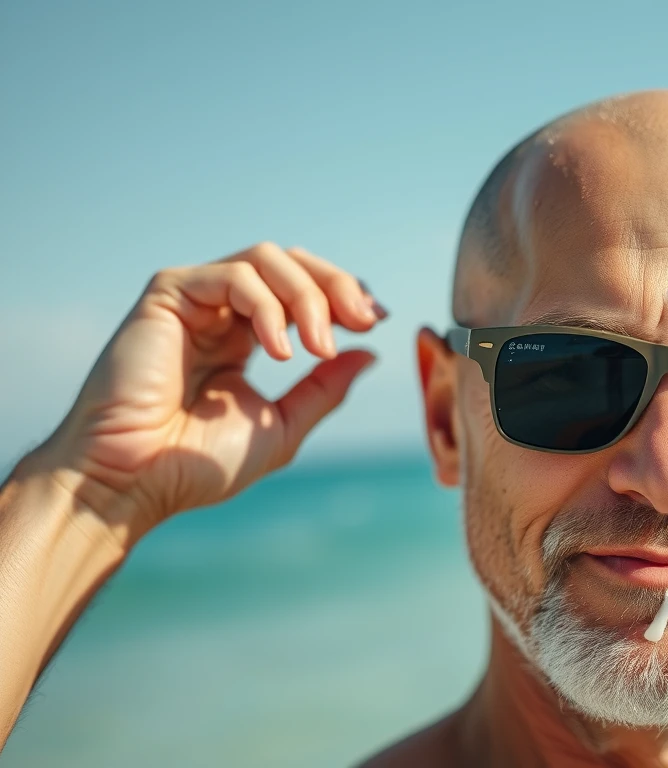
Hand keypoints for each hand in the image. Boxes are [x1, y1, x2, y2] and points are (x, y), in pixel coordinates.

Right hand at [30, 243, 386, 546]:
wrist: (135, 481)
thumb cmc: (195, 464)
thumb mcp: (281, 426)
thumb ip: (324, 389)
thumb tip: (370, 352)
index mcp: (245, 336)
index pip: (303, 289)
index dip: (344, 296)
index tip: (376, 322)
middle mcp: (220, 310)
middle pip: (291, 263)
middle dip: (336, 285)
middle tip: (363, 320)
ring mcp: (193, 299)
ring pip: (267, 259)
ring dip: (307, 296)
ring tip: (318, 346)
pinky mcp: (168, 294)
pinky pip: (233, 275)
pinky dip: (267, 306)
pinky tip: (279, 350)